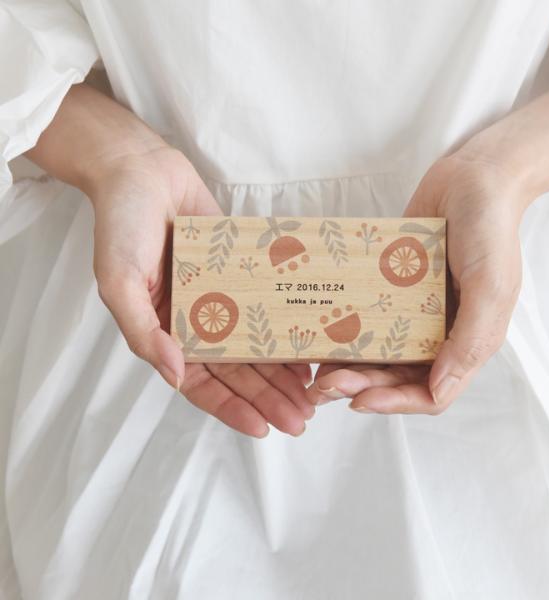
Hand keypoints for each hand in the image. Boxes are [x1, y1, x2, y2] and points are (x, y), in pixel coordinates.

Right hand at [90, 145, 313, 436]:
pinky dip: (286, 327)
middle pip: (237, 372)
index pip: (202, 383)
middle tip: (302, 419)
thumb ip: (142, 331)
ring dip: (283, 372)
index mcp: (165, 332)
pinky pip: (267, 305)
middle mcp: (197, 322)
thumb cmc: (121, 225)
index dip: (232, 408)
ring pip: (257, 346)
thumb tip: (175, 375)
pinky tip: (309, 344)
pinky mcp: (242, 273)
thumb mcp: (118, 281)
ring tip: (312, 393)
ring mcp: (222, 299)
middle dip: (268, 398)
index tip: (264, 429)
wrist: (142, 169)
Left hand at [307, 153, 524, 413]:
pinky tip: (321, 334)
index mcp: (466, 341)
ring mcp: (412, 311)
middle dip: (363, 387)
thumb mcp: (491, 288)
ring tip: (318, 370)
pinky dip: (346, 331)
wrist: (471, 178)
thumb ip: (470, 341)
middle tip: (326, 386)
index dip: (396, 403)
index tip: (360, 402)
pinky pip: (366, 317)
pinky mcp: (390, 288)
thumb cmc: (489, 231)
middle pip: (397, 376)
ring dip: (350, 366)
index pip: (431, 392)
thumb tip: (438, 392)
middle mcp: (437, 332)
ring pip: (378, 353)